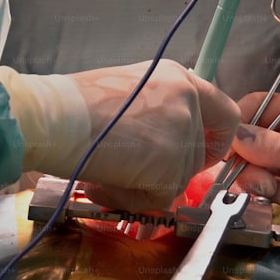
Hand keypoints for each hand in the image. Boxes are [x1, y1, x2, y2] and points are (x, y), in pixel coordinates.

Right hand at [68, 60, 238, 210]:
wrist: (55, 117)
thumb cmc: (74, 105)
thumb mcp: (129, 93)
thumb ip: (157, 114)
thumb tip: (162, 149)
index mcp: (179, 78)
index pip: (224, 114)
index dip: (215, 142)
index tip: (199, 156)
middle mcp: (187, 101)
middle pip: (195, 157)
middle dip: (164, 173)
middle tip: (125, 173)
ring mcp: (182, 133)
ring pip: (177, 180)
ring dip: (143, 187)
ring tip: (105, 176)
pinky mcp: (170, 165)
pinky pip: (160, 198)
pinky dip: (132, 200)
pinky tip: (104, 185)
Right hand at [228, 93, 279, 239]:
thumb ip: (277, 148)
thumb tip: (234, 135)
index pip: (256, 106)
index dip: (239, 124)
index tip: (230, 151)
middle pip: (249, 145)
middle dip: (258, 170)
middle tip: (272, 188)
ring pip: (256, 174)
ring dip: (275, 192)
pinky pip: (268, 195)